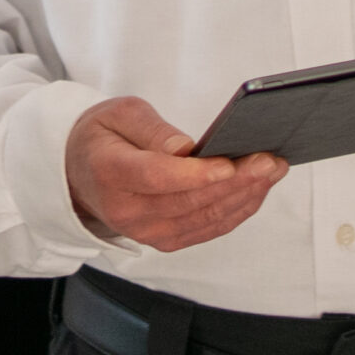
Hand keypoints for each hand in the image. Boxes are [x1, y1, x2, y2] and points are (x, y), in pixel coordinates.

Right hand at [65, 98, 285, 251]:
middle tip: (269, 160)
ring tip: (273, 170)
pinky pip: (208, 229)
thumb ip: (151, 129)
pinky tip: (257, 189)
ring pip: (205, 218)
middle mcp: (127, 210)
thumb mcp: (119, 114)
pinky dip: (237, 210)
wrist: (81, 173)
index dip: (196, 174)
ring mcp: (146, 232)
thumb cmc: (103, 137)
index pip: (157, 177)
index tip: (230, 162)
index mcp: (109, 172)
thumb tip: (184, 148)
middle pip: (189, 201)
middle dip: (236, 181)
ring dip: (245, 196)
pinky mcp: (164, 241)